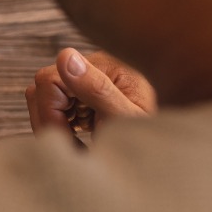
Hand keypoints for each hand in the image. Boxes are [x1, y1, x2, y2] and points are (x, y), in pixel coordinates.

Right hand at [26, 48, 155, 137]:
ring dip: (55, 124)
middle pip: (42, 89)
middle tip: (74, 145)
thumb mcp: (126, 118)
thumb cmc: (153, 139)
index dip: (50, 112)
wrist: (169, 155)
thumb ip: (97, 89)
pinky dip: (62, 126)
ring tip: (81, 141)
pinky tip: (84, 135)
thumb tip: (65, 56)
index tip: (66, 137)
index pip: (48, 80)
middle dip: (50, 120)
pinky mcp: (85, 94)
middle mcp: (94, 66)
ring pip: (43, 98)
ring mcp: (88, 79)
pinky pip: (54, 106)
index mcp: (105, 66)